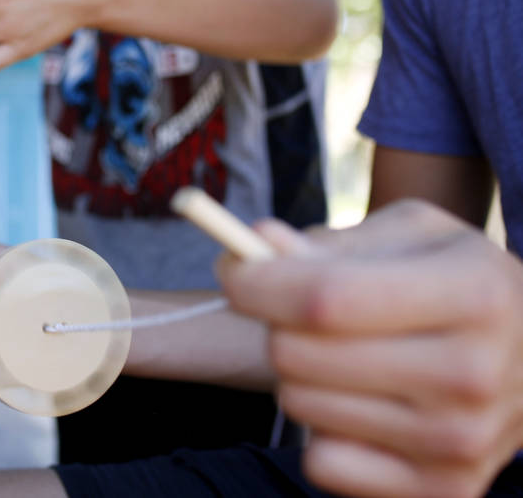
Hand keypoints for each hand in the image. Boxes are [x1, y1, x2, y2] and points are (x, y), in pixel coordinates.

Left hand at [219, 201, 522, 497]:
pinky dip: (323, 433)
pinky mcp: (442, 491)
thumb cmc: (456, 281)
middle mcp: (472, 374)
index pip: (323, 299)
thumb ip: (332, 241)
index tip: (234, 267)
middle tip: (299, 311)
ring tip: (345, 355)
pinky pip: (323, 463)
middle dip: (275, 323)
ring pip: (300, 406)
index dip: (255, 282)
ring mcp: (459, 443)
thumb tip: (258, 246)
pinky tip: (362, 404)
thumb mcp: (413, 235)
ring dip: (299, 376)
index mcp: (472, 294)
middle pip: (299, 355)